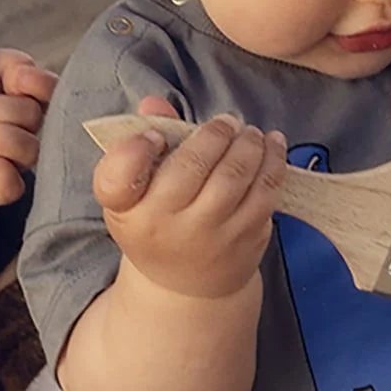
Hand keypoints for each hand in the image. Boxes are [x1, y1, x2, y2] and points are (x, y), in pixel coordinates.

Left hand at [0, 48, 56, 204]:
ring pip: (29, 151)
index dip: (39, 84)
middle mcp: (24, 131)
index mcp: (25, 99)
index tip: (14, 79)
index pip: (52, 92)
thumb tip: (30, 72)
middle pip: (35, 118)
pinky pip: (12, 186)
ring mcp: (9, 160)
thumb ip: (11, 62)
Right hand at [94, 96, 287, 298]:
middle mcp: (164, 225)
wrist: (188, 286)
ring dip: (248, 143)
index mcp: (127, 211)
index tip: (153, 138)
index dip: (134, 149)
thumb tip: (154, 103)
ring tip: (248, 133)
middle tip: (225, 122)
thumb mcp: (136, 194)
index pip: (117, 179)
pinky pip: (265, 191)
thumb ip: (142, 145)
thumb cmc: (159, 225)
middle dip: (214, 134)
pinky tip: (271, 145)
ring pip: (234, 175)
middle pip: (191, 167)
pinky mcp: (245, 239)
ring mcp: (208, 236)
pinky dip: (273, 160)